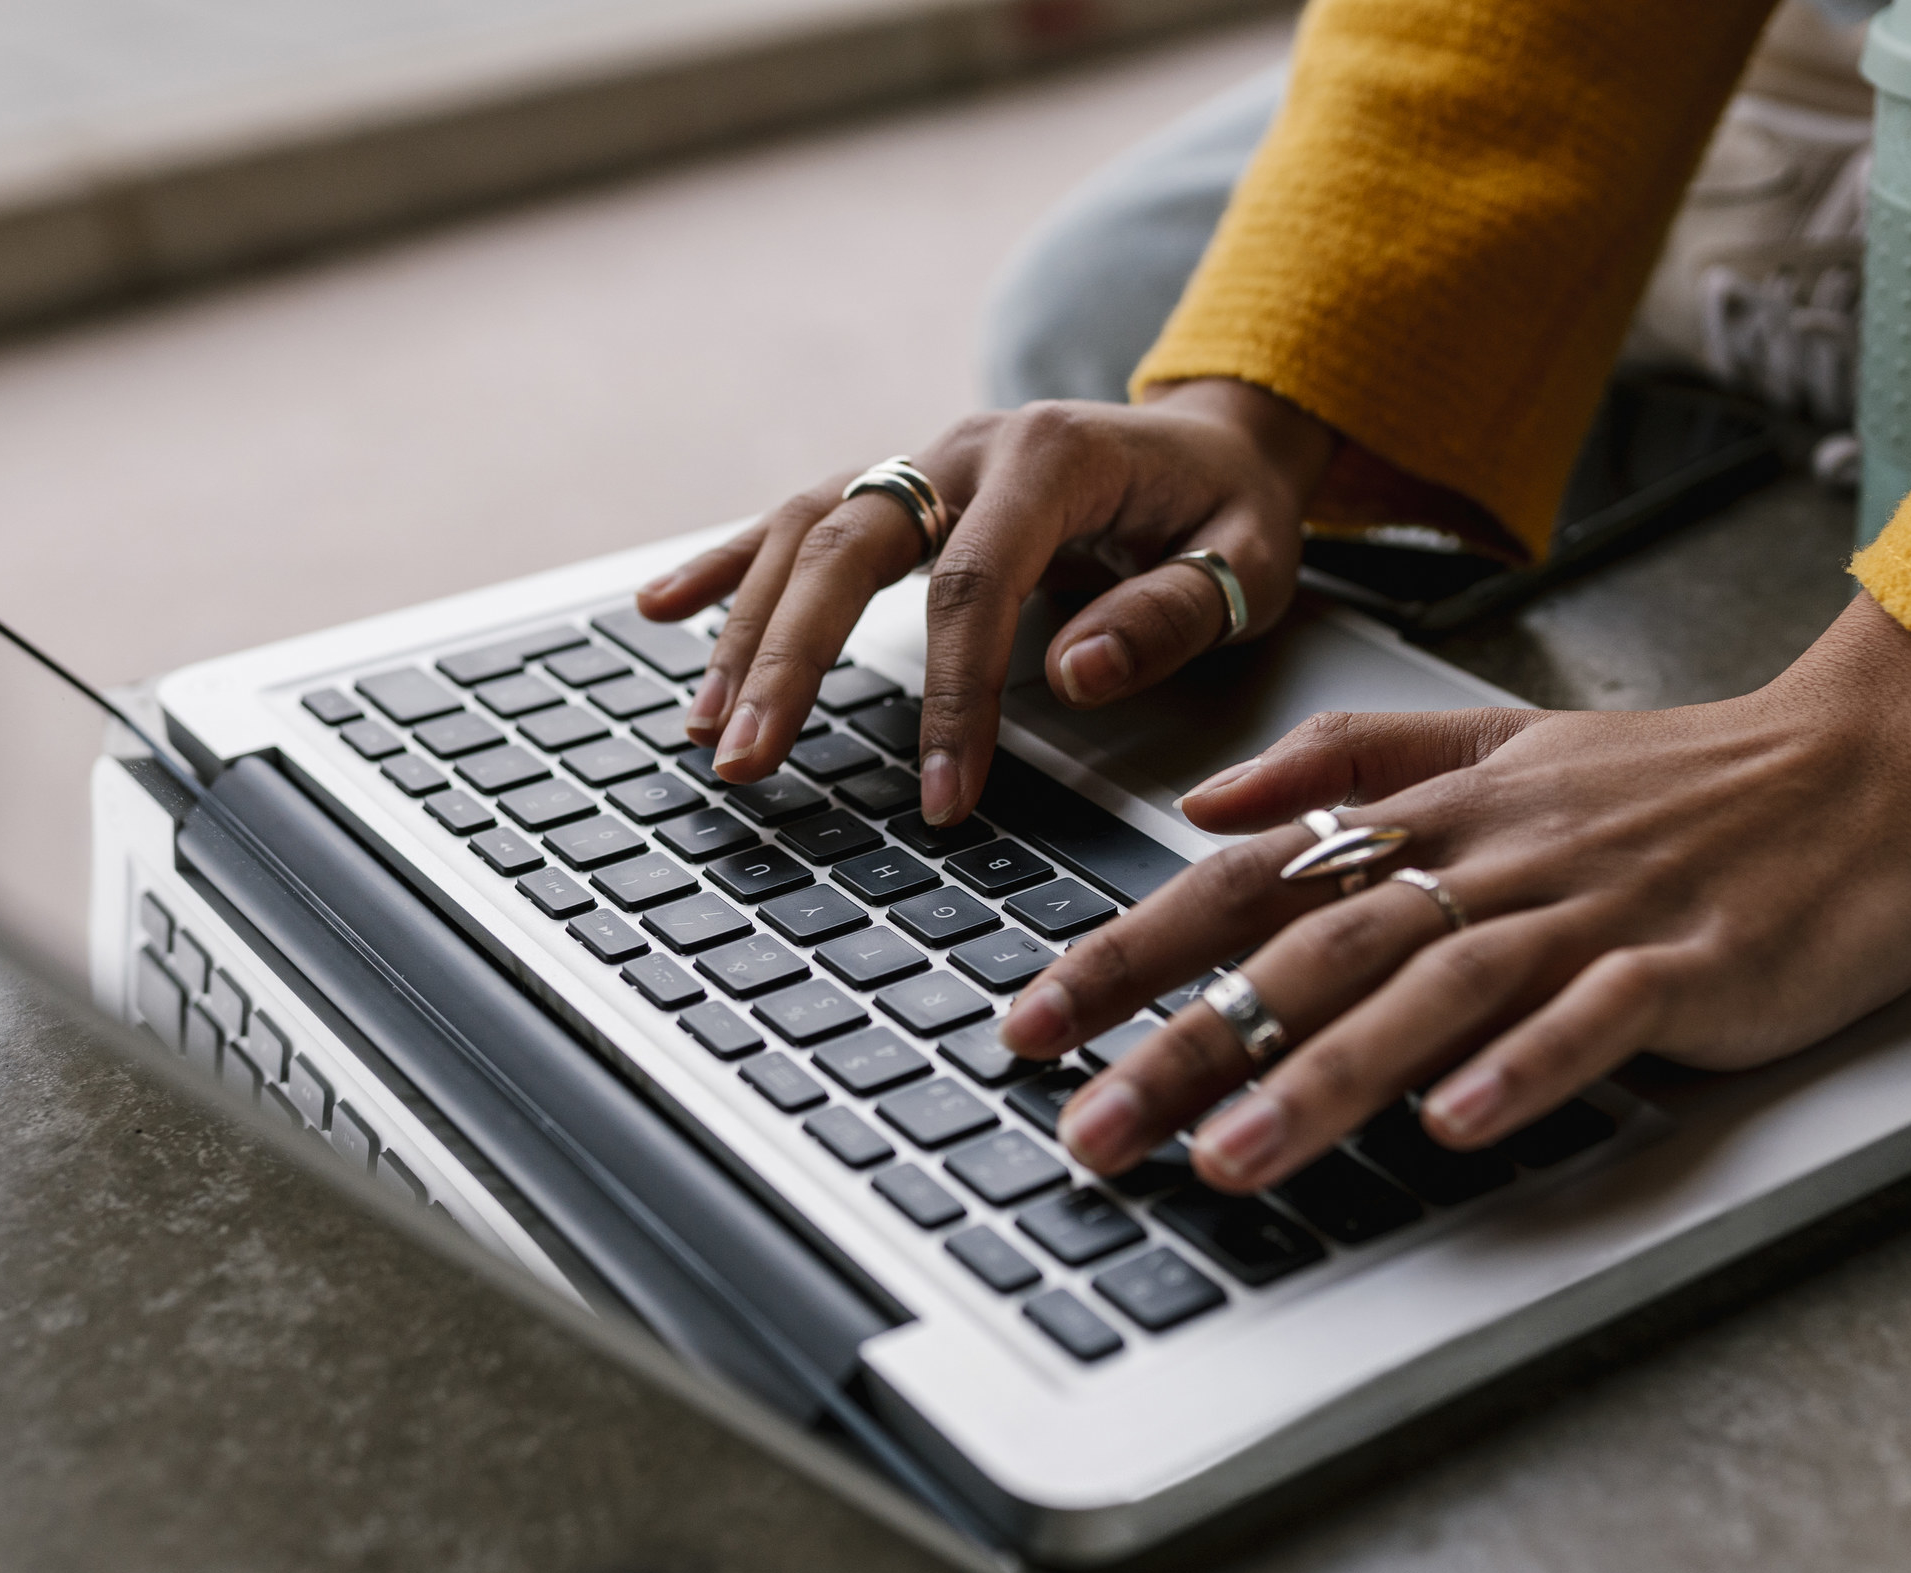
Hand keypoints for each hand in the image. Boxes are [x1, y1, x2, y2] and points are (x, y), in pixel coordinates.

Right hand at [629, 381, 1335, 821]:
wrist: (1214, 439)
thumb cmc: (1229, 512)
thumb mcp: (1249, 561)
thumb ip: (1171, 615)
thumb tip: (1071, 673)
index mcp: (1053, 458)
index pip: (976, 583)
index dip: (951, 695)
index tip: (939, 794)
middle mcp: (968, 447)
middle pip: (852, 546)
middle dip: (791, 658)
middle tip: (751, 758)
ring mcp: (922, 459)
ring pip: (807, 535)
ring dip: (746, 631)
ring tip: (707, 728)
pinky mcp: (896, 485)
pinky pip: (795, 520)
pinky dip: (726, 566)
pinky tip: (661, 613)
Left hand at [998, 593, 1910, 1191]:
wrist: (1863, 765)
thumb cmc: (1676, 781)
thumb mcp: (1498, 741)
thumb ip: (1351, 767)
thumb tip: (1208, 802)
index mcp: (1440, 815)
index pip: (1254, 882)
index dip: (1136, 950)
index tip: (1035, 1021)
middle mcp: (1496, 860)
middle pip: (1314, 951)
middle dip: (1191, 1041)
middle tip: (1090, 1127)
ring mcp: (1591, 914)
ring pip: (1432, 991)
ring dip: (1324, 1076)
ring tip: (1228, 1156)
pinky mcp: (1687, 966)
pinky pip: (1594, 1022)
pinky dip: (1523, 1070)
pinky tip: (1455, 1128)